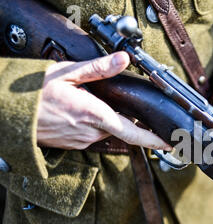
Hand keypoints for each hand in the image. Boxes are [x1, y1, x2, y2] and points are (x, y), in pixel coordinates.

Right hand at [37, 52, 171, 150]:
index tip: (169, 144)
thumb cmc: (35, 93)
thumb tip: (124, 60)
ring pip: (106, 131)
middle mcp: (91, 133)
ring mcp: (82, 141)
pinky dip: (94, 125)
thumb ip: (99, 69)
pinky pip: (92, 135)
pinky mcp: (73, 145)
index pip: (133, 133)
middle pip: (120, 128)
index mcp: (95, 115)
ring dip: (107, 120)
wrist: (10, 114)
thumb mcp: (67, 73)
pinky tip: (80, 113)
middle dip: (126, 119)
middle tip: (119, 106)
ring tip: (93, 104)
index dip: (153, 141)